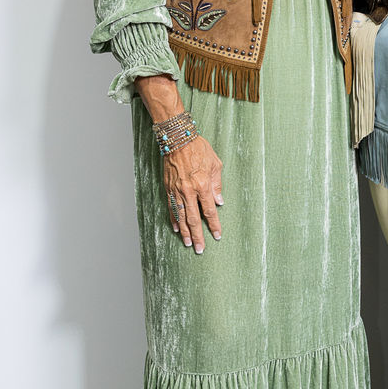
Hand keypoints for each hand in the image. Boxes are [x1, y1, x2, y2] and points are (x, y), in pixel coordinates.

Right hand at [164, 136, 223, 252]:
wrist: (177, 139)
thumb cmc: (199, 149)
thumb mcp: (215, 164)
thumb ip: (217, 185)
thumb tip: (219, 202)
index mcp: (202, 185)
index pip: (209, 211)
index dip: (213, 224)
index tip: (217, 235)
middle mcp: (188, 191)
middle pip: (193, 219)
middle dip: (198, 235)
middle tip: (200, 249)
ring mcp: (176, 191)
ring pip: (180, 216)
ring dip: (185, 232)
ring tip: (189, 243)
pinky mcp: (168, 188)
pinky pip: (171, 208)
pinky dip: (174, 220)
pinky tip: (177, 229)